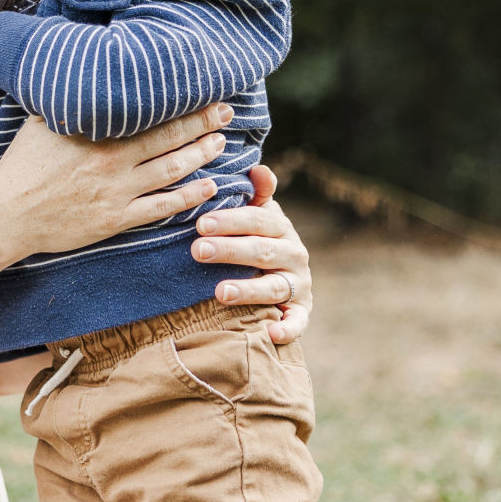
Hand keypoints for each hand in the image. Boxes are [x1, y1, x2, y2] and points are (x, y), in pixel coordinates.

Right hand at [0, 105, 232, 259]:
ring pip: (171, 171)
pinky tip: (209, 187)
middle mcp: (112, 161)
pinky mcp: (115, 220)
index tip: (202, 90)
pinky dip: (188, 197)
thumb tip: (83, 71)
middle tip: (226, 113)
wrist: (7, 215)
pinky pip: (160, 207)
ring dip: (200, 156)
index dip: (180, 103)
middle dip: (202, 124)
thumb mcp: (40, 121)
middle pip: (168, 139)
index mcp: (97, 133)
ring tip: (222, 144)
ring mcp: (116, 192)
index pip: (149, 112)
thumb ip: (69, 102)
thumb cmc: (21, 166)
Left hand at [192, 167, 312, 342]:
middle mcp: (294, 254)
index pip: (257, 220)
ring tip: (220, 292)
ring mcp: (299, 285)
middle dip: (230, 250)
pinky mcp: (301, 312)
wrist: (282, 276)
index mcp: (280, 228)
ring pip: (274, 287)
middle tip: (198, 250)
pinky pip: (297, 322)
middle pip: (262, 251)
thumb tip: (258, 168)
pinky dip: (287, 328)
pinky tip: (270, 333)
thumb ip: (256, 194)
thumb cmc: (257, 239)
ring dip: (248, 289)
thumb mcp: (257, 215)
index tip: (201, 223)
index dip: (230, 221)